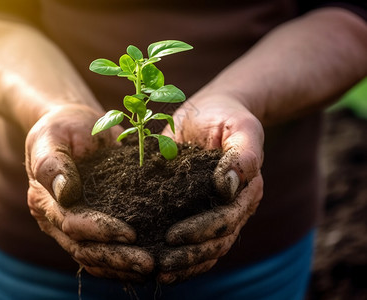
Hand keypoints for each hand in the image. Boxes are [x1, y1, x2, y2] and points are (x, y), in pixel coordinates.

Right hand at [25, 104, 153, 281]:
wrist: (72, 126)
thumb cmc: (61, 128)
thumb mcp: (50, 138)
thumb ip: (52, 163)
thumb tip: (65, 191)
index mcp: (44, 200)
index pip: (71, 224)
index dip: (100, 231)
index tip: (129, 234)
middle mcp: (57, 219)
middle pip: (84, 248)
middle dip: (116, 257)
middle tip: (148, 263)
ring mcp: (74, 225)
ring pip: (94, 256)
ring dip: (121, 265)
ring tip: (152, 269)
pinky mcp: (92, 223)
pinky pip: (103, 249)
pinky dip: (121, 261)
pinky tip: (145, 265)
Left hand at [158, 96, 263, 283]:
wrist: (213, 113)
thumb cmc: (226, 116)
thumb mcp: (240, 126)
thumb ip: (242, 154)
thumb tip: (227, 187)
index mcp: (247, 190)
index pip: (227, 220)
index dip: (202, 232)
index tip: (173, 236)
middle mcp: (234, 207)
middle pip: (217, 243)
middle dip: (189, 255)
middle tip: (160, 263)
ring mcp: (217, 212)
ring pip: (207, 250)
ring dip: (185, 264)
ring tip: (157, 272)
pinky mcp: (198, 211)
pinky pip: (195, 242)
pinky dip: (181, 258)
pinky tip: (159, 265)